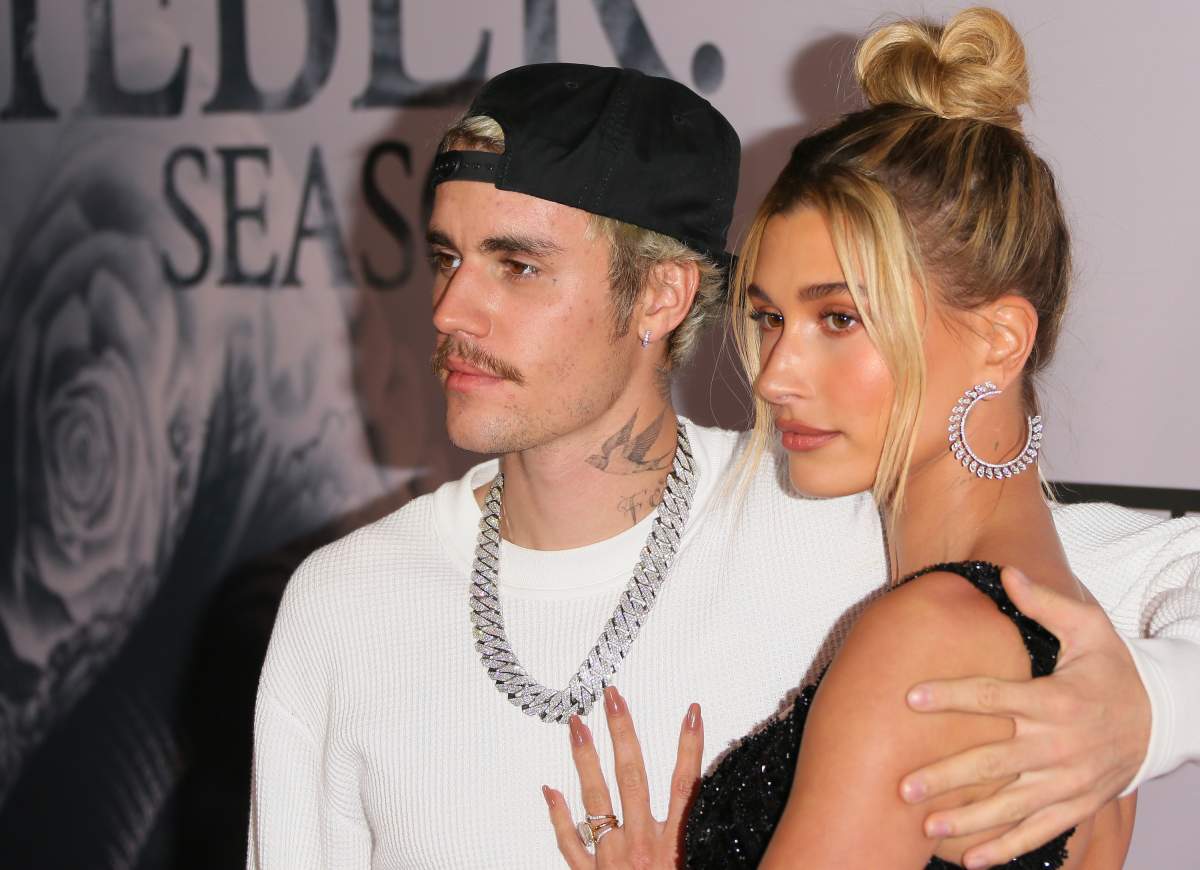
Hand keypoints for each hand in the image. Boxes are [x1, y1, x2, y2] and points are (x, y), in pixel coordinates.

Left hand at [544, 686, 702, 868]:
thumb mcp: (703, 868)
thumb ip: (710, 844)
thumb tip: (734, 822)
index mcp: (673, 849)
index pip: (685, 786)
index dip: (690, 747)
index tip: (691, 713)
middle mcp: (640, 846)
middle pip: (632, 779)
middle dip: (623, 733)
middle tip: (613, 698)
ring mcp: (611, 859)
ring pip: (596, 801)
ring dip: (586, 759)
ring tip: (577, 726)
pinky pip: (570, 842)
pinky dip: (559, 817)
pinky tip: (550, 791)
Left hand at [899, 567, 1149, 867]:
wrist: (1160, 718)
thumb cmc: (1112, 668)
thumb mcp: (1089, 629)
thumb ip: (1045, 604)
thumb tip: (1007, 572)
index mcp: (1055, 700)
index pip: (994, 697)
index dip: (951, 696)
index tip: (910, 697)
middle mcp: (1057, 745)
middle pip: (993, 763)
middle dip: (947, 776)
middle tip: (903, 785)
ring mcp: (1066, 781)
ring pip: (1010, 806)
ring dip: (967, 820)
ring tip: (926, 827)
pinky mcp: (1074, 804)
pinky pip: (1037, 832)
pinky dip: (1005, 849)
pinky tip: (970, 861)